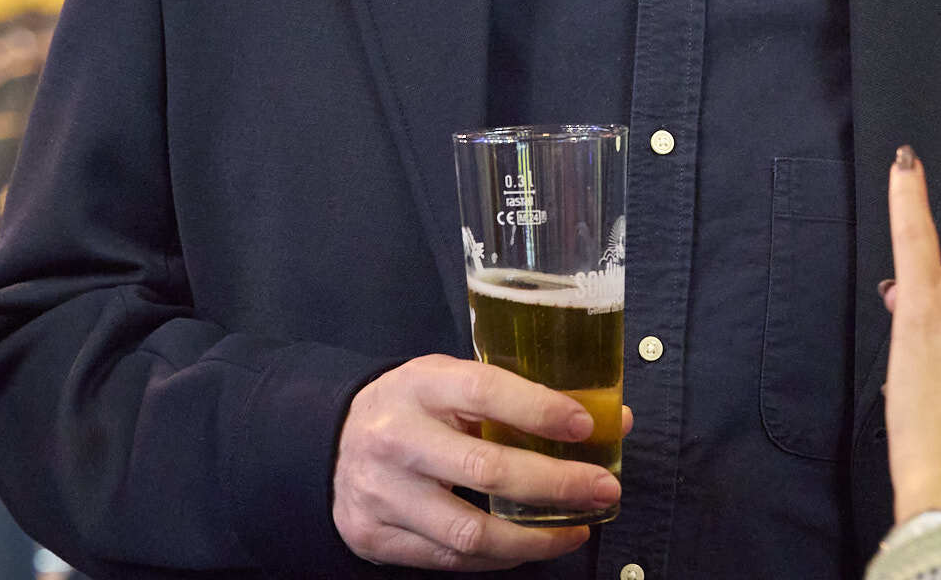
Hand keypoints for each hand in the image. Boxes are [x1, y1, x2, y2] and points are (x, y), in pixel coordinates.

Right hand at [331, 354, 624, 568]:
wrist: (331, 439)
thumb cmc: (415, 406)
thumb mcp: (453, 383)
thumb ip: (520, 397)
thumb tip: (609, 420)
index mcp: (420, 385)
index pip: (484, 391)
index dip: (539, 409)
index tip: (586, 426)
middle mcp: (395, 438)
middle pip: (485, 469)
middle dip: (556, 484)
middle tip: (603, 489)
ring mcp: (381, 493)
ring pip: (469, 531)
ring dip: (534, 537)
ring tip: (576, 530)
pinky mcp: (375, 537)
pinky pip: (450, 558)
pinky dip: (499, 557)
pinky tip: (531, 544)